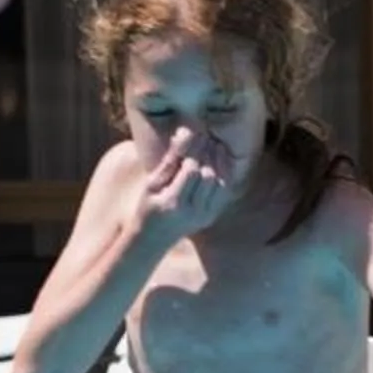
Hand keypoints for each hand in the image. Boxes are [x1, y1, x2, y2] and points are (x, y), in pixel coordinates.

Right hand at [133, 128, 235, 246]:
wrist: (154, 239)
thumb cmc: (147, 207)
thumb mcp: (152, 184)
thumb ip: (170, 160)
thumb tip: (184, 133)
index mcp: (174, 203)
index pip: (191, 171)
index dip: (195, 150)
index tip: (195, 133)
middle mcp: (194, 211)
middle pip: (208, 177)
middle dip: (208, 153)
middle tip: (208, 135)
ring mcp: (206, 216)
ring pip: (220, 184)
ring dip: (220, 162)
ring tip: (216, 144)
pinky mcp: (213, 216)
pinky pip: (224, 193)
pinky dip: (226, 174)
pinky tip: (222, 160)